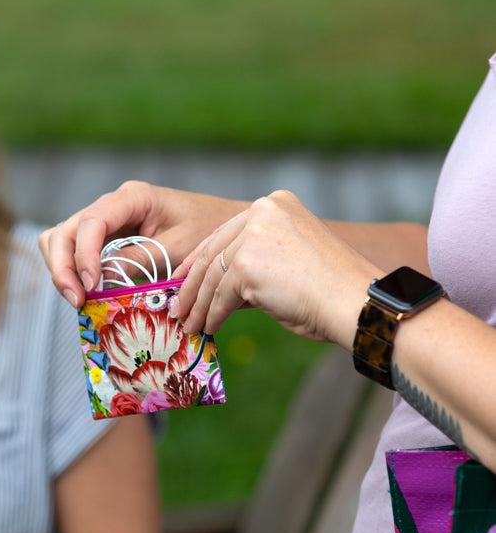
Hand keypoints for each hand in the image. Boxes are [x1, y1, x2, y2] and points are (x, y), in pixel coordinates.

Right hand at [39, 180, 248, 306]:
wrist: (227, 228)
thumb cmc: (210, 231)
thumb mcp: (179, 248)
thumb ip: (139, 260)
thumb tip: (99, 278)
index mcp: (132, 197)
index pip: (92, 223)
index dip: (83, 256)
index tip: (90, 286)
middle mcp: (113, 206)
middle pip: (65, 231)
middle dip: (63, 267)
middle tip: (77, 301)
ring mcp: (107, 223)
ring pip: (62, 241)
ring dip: (63, 271)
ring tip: (80, 301)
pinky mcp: (107, 241)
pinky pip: (76, 253)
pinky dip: (73, 273)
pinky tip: (88, 296)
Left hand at [172, 190, 381, 345]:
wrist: (354, 302)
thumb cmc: (329, 290)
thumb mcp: (286, 264)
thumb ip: (252, 266)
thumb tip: (214, 291)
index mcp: (275, 204)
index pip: (226, 232)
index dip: (200, 259)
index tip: (183, 280)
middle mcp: (263, 211)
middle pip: (214, 251)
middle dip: (192, 284)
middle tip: (178, 307)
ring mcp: (254, 236)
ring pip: (214, 275)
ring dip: (199, 304)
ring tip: (189, 325)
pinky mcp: (248, 265)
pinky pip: (221, 295)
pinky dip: (213, 314)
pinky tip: (210, 328)